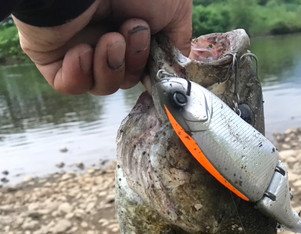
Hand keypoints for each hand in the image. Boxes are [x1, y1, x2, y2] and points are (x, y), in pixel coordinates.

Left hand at [13, 0, 191, 94]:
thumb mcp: (176, 10)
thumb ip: (178, 44)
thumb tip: (177, 74)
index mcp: (129, 28)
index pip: (142, 68)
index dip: (150, 71)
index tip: (158, 66)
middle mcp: (104, 37)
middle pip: (124, 79)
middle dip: (132, 63)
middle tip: (131, 33)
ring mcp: (76, 47)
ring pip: (100, 86)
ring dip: (110, 67)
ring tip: (110, 38)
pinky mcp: (51, 56)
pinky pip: (69, 86)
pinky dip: (80, 76)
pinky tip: (83, 51)